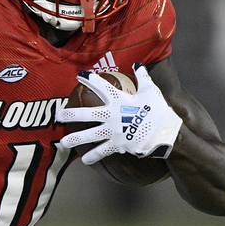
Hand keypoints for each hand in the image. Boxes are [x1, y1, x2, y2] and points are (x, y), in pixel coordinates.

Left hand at [56, 63, 182, 164]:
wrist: (166, 133)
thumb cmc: (159, 111)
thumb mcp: (151, 91)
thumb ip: (142, 77)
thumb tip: (138, 64)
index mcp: (119, 100)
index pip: (102, 87)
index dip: (91, 80)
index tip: (80, 76)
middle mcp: (112, 115)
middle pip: (87, 114)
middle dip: (71, 114)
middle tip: (58, 116)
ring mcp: (113, 131)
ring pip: (90, 135)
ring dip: (75, 139)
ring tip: (62, 142)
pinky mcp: (117, 145)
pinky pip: (102, 151)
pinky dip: (93, 157)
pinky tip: (84, 161)